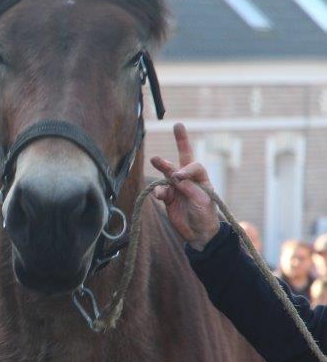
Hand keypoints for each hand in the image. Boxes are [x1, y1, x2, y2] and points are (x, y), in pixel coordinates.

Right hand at [150, 123, 220, 249]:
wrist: (199, 236)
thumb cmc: (206, 217)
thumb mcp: (202, 202)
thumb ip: (189, 188)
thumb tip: (174, 177)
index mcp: (202, 179)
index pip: (193, 166)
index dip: (186, 170)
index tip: (178, 179)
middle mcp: (189, 180)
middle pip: (184, 158)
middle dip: (181, 141)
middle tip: (178, 126)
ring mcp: (178, 189)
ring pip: (168, 173)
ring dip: (162, 166)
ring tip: (155, 160)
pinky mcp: (168, 199)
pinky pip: (160, 191)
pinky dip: (157, 191)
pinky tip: (158, 195)